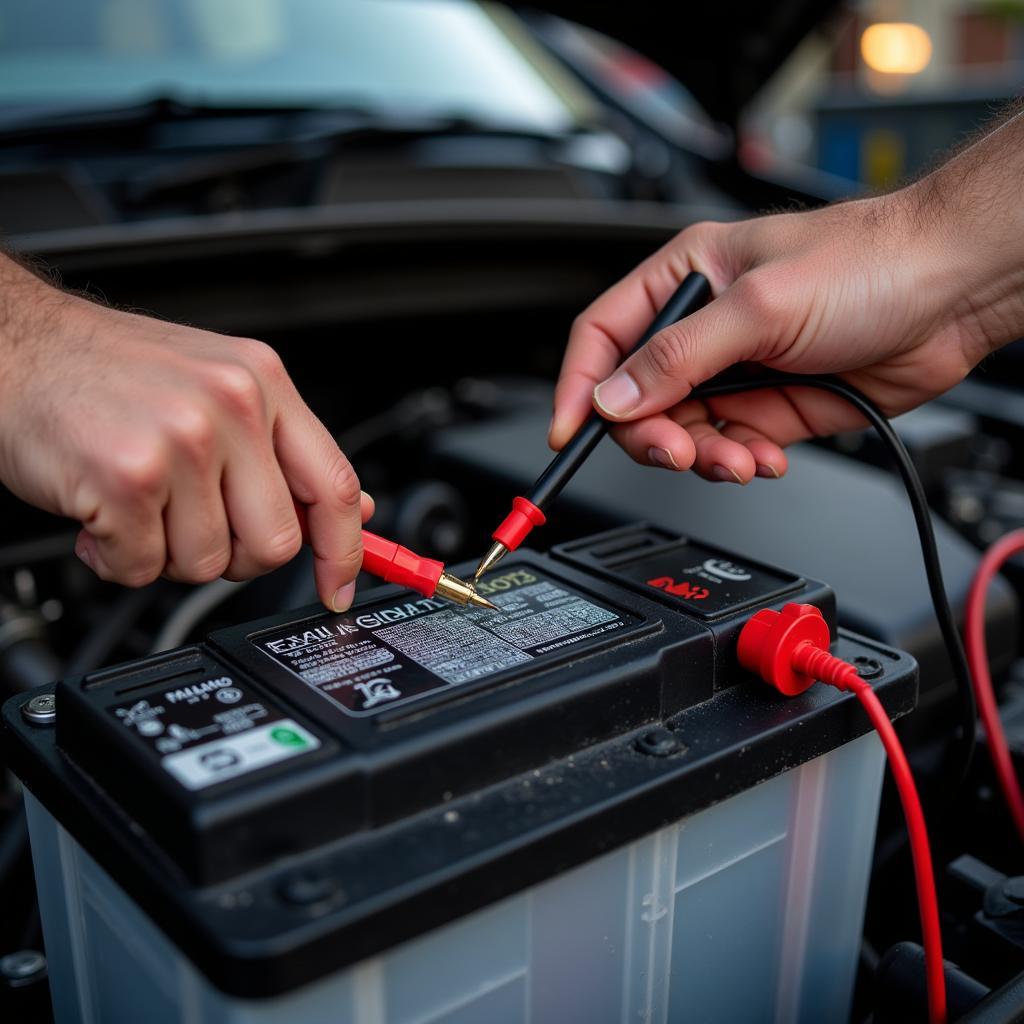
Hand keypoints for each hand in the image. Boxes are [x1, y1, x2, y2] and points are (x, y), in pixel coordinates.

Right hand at [0, 262, 366, 609]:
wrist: (16, 347)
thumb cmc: (112, 374)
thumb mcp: (218, 389)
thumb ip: (283, 453)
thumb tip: (351, 510)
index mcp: (263, 383)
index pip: (333, 484)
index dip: (343, 550)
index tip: (338, 587)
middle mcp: (232, 404)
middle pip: (275, 543)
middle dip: (233, 556)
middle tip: (191, 527)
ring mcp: (183, 439)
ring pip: (209, 563)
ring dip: (167, 554)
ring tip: (139, 508)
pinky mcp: (129, 476)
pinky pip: (145, 568)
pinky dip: (119, 559)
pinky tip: (103, 516)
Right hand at [552, 173, 1023, 482]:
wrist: (953, 293)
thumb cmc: (871, 262)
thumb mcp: (759, 305)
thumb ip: (678, 356)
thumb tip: (615, 398)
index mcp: (685, 278)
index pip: (604, 337)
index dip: (579, 387)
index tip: (567, 432)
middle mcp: (702, 326)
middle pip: (638, 398)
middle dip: (654, 434)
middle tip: (679, 452)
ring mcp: (736, 369)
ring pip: (683, 431)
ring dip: (703, 456)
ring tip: (740, 456)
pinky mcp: (769, 406)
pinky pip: (729, 448)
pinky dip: (739, 463)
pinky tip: (764, 456)